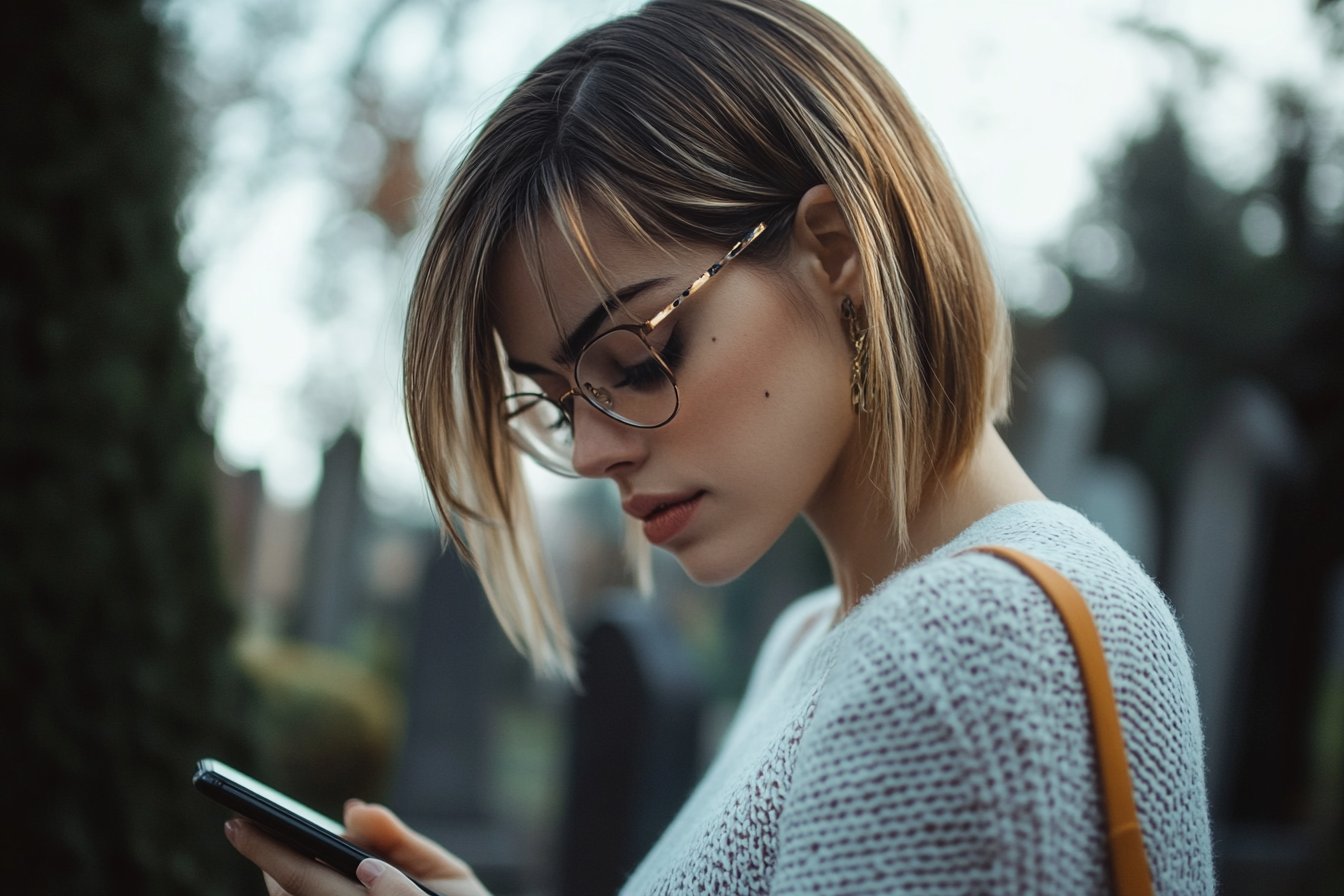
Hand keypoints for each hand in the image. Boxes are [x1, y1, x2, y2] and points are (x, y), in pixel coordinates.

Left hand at [225, 799, 492, 895]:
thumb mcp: (451, 878)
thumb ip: (401, 843)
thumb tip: (353, 810)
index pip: (306, 878)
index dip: (269, 850)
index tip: (237, 823)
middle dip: (269, 862)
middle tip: (249, 829)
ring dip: (285, 881)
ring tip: (281, 851)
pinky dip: (307, 891)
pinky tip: (312, 875)